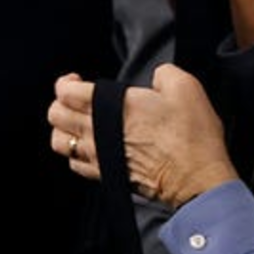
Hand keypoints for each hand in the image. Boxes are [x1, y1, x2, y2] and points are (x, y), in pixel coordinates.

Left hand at [47, 65, 238, 207]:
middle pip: (55, 115)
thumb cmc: (192, 135)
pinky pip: (76, 165)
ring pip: (59, 142)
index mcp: (110, 106)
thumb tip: (157, 76)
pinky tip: (91, 148)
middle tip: (76, 101)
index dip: (66, 82)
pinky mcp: (107, 175)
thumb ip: (164, 73)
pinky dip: (77, 155)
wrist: (198, 180)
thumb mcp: (185, 87)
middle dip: (61, 103)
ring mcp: (99, 155)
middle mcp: (97, 132)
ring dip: (64, 130)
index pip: (65, 91)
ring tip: (77, 124)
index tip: (77, 80)